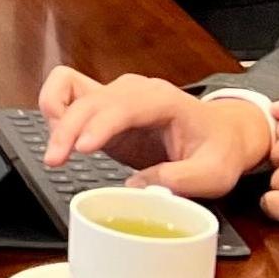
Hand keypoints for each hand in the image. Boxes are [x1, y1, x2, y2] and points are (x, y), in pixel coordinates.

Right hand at [37, 68, 269, 196]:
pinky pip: (68, 93)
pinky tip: (61, 139)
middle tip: (56, 161)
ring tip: (56, 151)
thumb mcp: (214, 173)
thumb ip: (181, 180)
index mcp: (164, 100)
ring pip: (71, 89)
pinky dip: (55, 110)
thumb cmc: (219, 149)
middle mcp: (135, 90)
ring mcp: (116, 94)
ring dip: (56, 116)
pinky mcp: (104, 107)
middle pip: (90, 99)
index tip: (82, 148)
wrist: (223, 133)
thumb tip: (138, 188)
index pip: (125, 106)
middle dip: (67, 127)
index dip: (100, 124)